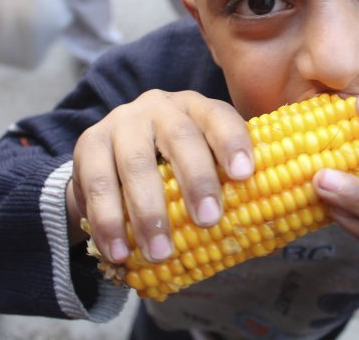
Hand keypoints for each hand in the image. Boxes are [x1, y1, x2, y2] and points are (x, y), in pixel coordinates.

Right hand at [67, 90, 253, 264]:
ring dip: (147, 212)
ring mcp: (121, 123)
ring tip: (160, 253)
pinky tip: (118, 252)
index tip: (245, 175)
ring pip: (134, 163)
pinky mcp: (88, 144)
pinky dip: (107, 222)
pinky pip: (95, 184)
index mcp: (196, 108)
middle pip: (180, 136)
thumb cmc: (174, 166)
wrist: (114, 157)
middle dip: (196, 179)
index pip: (218, 117)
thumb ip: (228, 187)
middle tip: (209, 220)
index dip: (232, 142)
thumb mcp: (201, 164)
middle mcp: (159, 107)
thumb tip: (270, 233)